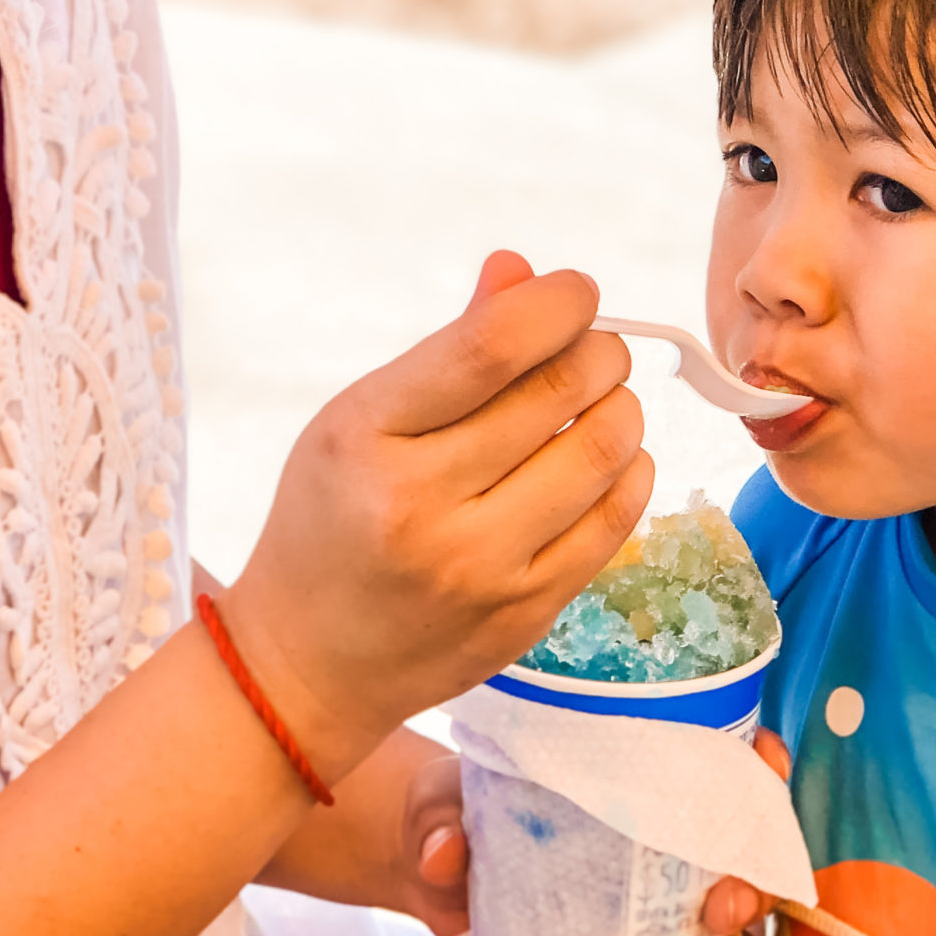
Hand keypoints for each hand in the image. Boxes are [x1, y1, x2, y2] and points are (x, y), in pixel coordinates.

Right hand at [225, 251, 651, 777]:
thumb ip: (448, 348)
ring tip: (600, 401)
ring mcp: (479, 568)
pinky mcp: (525, 613)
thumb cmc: (331, 520)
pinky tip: (606, 458)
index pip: (490, 347)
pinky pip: (615, 521)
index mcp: (367, 437)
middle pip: (558, 392)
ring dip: (620, 407)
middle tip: (595, 347)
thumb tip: (522, 272)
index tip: (576, 292)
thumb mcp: (358, 420)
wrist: (307, 663)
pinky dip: (628, 470)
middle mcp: (421, 504)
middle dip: (599, 351)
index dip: (555, 304)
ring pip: (601, 452)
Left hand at [407, 730, 789, 935]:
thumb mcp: (441, 800)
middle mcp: (652, 821)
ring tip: (716, 927)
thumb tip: (444, 853)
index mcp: (626, 765)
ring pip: (729, 896)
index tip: (764, 763)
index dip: (755, 759)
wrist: (429, 863)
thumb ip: (440, 820)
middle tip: (726, 895)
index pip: (716, 753)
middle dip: (755, 859)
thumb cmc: (450, 807)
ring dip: (740, 914)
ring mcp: (647, 883)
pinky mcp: (632, 932)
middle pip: (741, 835)